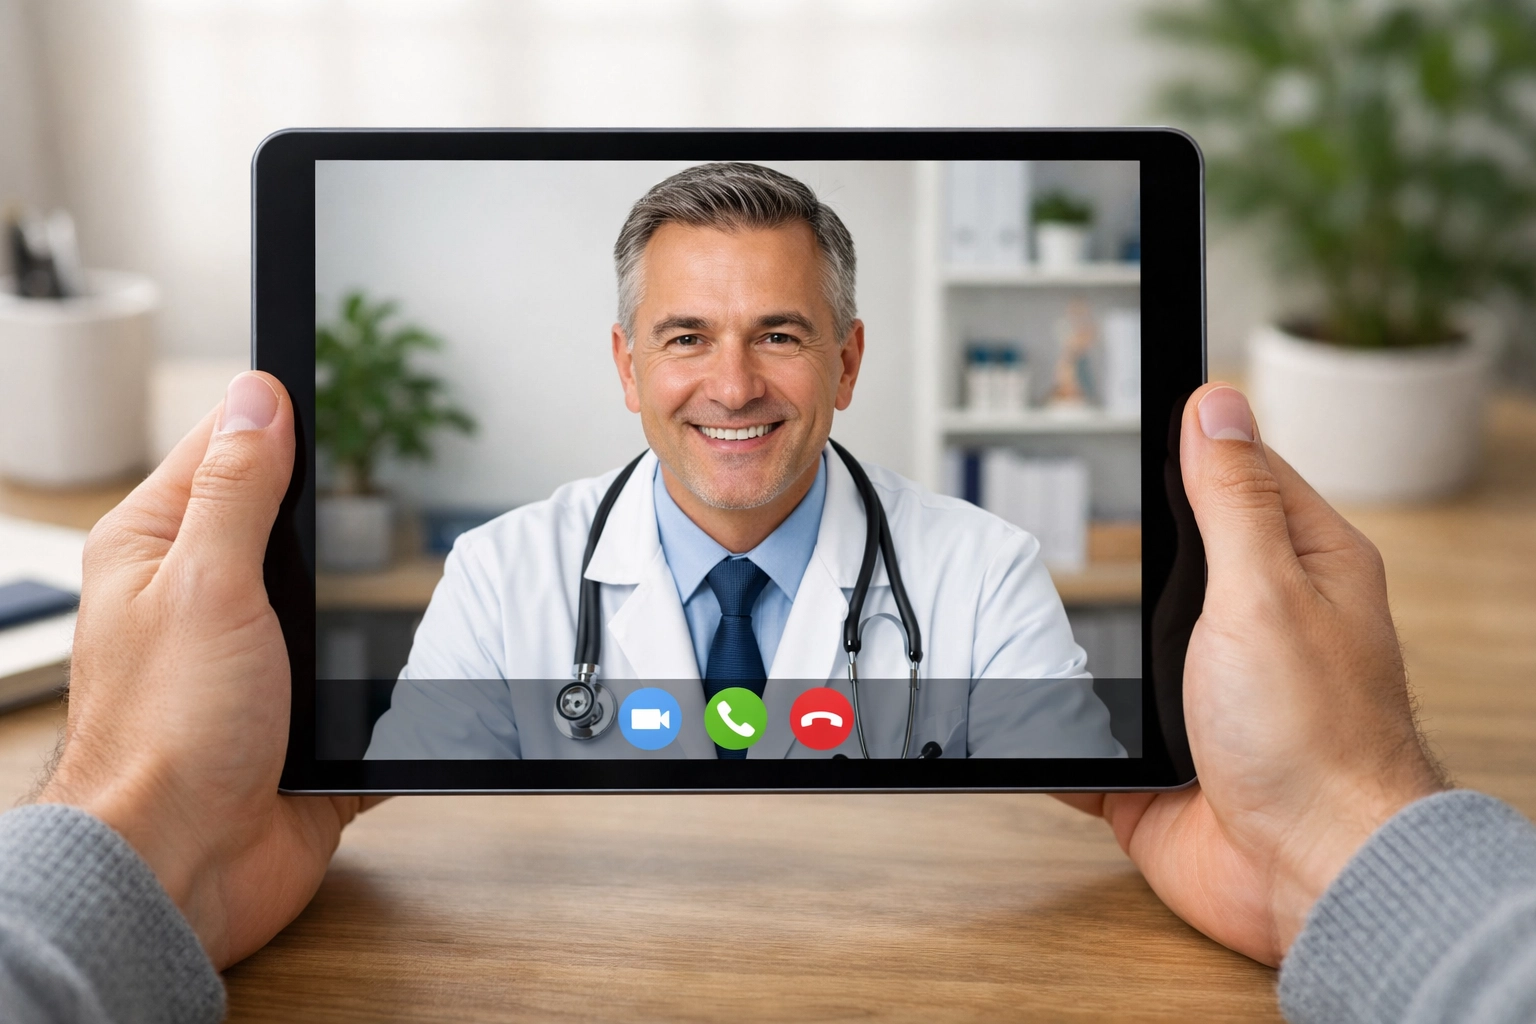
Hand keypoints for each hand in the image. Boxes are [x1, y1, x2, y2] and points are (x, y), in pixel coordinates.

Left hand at [38, 372, 375, 968]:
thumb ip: (239, 488)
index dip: (276, 416)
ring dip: (363, 604)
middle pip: (285, 520)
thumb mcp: (207, 583)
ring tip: (384, 587)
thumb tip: (259, 397)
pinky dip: (389, 681)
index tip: (328, 385)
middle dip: (334, 516)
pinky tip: (410, 665)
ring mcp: (255, 661)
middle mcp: (203, 599)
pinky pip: (361, 684)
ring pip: (331, 601)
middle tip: (378, 488)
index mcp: (160, 550)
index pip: (224, 448)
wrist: (185, 867)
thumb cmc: (167, 736)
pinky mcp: (301, 721)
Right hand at [1061, 383, 1446, 966]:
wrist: (1305, 874)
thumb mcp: (1264, 590)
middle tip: (1060, 504)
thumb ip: (1230, 499)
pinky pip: (1088, 726)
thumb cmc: (1315, 739)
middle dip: (1117, 543)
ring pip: (1123, 638)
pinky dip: (1056, 719)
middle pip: (1169, 554)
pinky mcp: (1157, 756)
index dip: (1187, 441)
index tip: (1134, 407)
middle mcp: (1255, 624)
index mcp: (1300, 568)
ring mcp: (1203, 692)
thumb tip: (1216, 405)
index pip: (1238, 474)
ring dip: (1083, 637)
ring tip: (1024, 603)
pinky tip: (1020, 697)